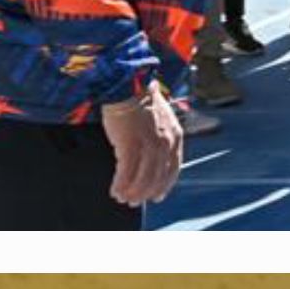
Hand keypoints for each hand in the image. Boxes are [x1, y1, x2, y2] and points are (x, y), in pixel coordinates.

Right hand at [103, 86, 184, 207]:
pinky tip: (114, 191)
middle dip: (146, 193)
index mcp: (175, 137)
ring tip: (123, 199)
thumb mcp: (160, 120)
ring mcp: (148, 145)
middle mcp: (165, 143)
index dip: (165, 185)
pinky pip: (126, 172)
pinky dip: (120, 184)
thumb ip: (161, 137)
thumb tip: (153, 155)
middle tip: (135, 202)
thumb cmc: (139, 101)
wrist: (126, 86)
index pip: (173, 168)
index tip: (158, 196)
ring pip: (143, 178)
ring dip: (132, 192)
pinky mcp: (130, 144)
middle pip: (158, 177)